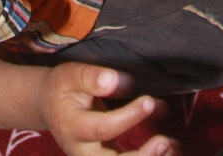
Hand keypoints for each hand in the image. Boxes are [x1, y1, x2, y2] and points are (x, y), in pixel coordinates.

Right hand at [42, 63, 179, 155]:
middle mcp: (83, 152)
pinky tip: (173, 149)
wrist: (49, 106)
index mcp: (73, 128)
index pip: (103, 128)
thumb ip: (93, 78)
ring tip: (172, 147)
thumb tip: (118, 81)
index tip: (148, 100)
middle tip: (164, 141)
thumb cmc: (63, 87)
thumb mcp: (70, 75)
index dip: (128, 117)